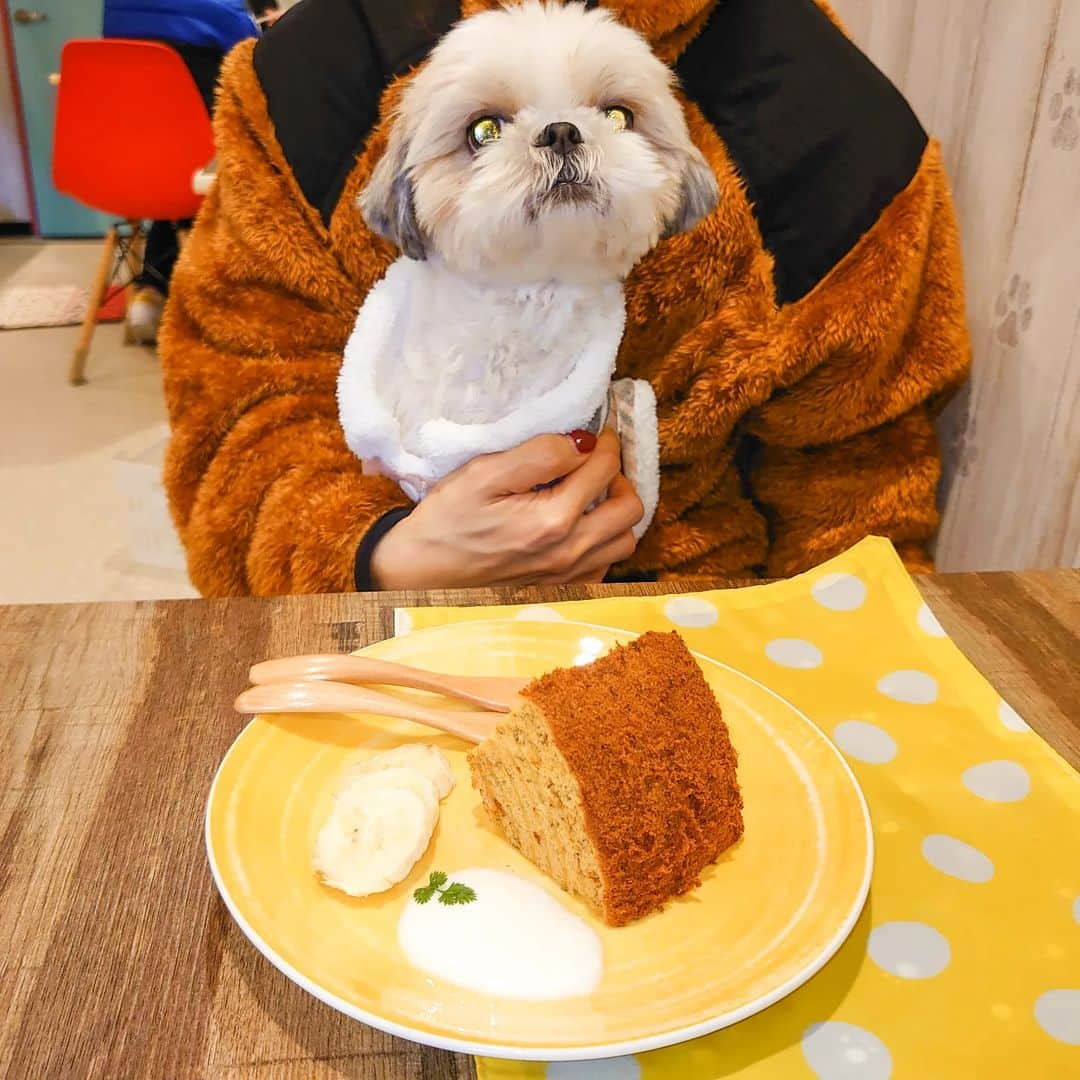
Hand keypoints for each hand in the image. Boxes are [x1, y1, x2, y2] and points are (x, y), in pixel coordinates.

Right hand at [370, 429, 643, 587]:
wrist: (420, 573)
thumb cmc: (446, 521)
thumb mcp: (483, 474)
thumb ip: (539, 455)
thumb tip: (582, 441)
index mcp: (553, 520)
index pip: (604, 468)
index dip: (603, 441)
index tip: (595, 428)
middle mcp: (569, 551)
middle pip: (629, 507)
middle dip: (618, 475)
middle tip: (594, 460)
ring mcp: (568, 576)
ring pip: (625, 539)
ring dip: (616, 511)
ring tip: (589, 493)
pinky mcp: (561, 590)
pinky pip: (605, 565)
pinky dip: (603, 541)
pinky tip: (578, 526)